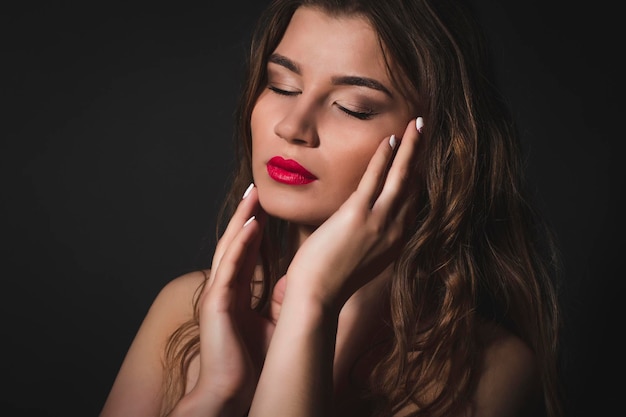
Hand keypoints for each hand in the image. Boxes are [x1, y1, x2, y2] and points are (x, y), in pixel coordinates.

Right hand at [184, 185, 273, 414]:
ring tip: (254, 196)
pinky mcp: (217, 302)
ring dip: (241, 220)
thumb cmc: (251, 363)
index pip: (247, 253)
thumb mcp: (272, 324)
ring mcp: (219, 293)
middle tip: (257, 189)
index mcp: (237, 293)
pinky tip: (251, 225)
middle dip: (246, 215)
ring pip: (230, 247)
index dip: (255, 229)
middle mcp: (225, 288)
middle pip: (236, 243)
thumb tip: (298, 285)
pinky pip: (229, 266)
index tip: (266, 208)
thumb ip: (279, 302)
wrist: (232, 392)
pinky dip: (240, 244)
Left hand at [284, 118, 421, 309]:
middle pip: (413, 185)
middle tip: (425, 130)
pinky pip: (376, 179)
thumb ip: (366, 236)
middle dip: (420, 155)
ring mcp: (379, 222)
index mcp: (395, 241)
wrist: (317, 297)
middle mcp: (395, 230)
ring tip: (417, 124)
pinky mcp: (359, 216)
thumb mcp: (358, 257)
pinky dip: (385, 157)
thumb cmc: (330, 280)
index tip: (420, 156)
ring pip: (401, 177)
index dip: (417, 176)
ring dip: (410, 148)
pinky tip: (390, 138)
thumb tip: (357, 221)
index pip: (411, 201)